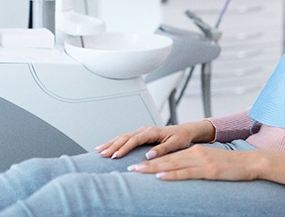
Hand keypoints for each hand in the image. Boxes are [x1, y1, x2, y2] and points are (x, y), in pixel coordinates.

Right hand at [95, 121, 214, 159]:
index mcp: (152, 132)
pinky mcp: (141, 134)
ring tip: (99, 150)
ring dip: (111, 143)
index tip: (115, 155)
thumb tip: (149, 154)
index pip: (135, 139)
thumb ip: (163, 149)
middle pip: (126, 137)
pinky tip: (107, 146)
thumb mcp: (176, 144)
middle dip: (113, 145)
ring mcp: (142, 131)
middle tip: (102, 154)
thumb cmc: (181, 138)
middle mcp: (145, 130)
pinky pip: (125, 137)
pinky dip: (115, 142)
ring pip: (123, 136)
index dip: (124, 147)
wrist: (185, 131)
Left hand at [127, 145, 284, 188]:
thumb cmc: (232, 165)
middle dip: (146, 164)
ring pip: (172, 164)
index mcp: (195, 152)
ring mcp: (201, 161)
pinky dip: (172, 174)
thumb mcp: (211, 163)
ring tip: (138, 172)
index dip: (152, 161)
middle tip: (129, 168)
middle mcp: (195, 154)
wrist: (251, 162)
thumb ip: (196, 166)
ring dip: (153, 168)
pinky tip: (160, 176)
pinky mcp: (208, 170)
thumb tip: (182, 172)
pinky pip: (186, 173)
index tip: (137, 165)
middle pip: (166, 159)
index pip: (170, 157)